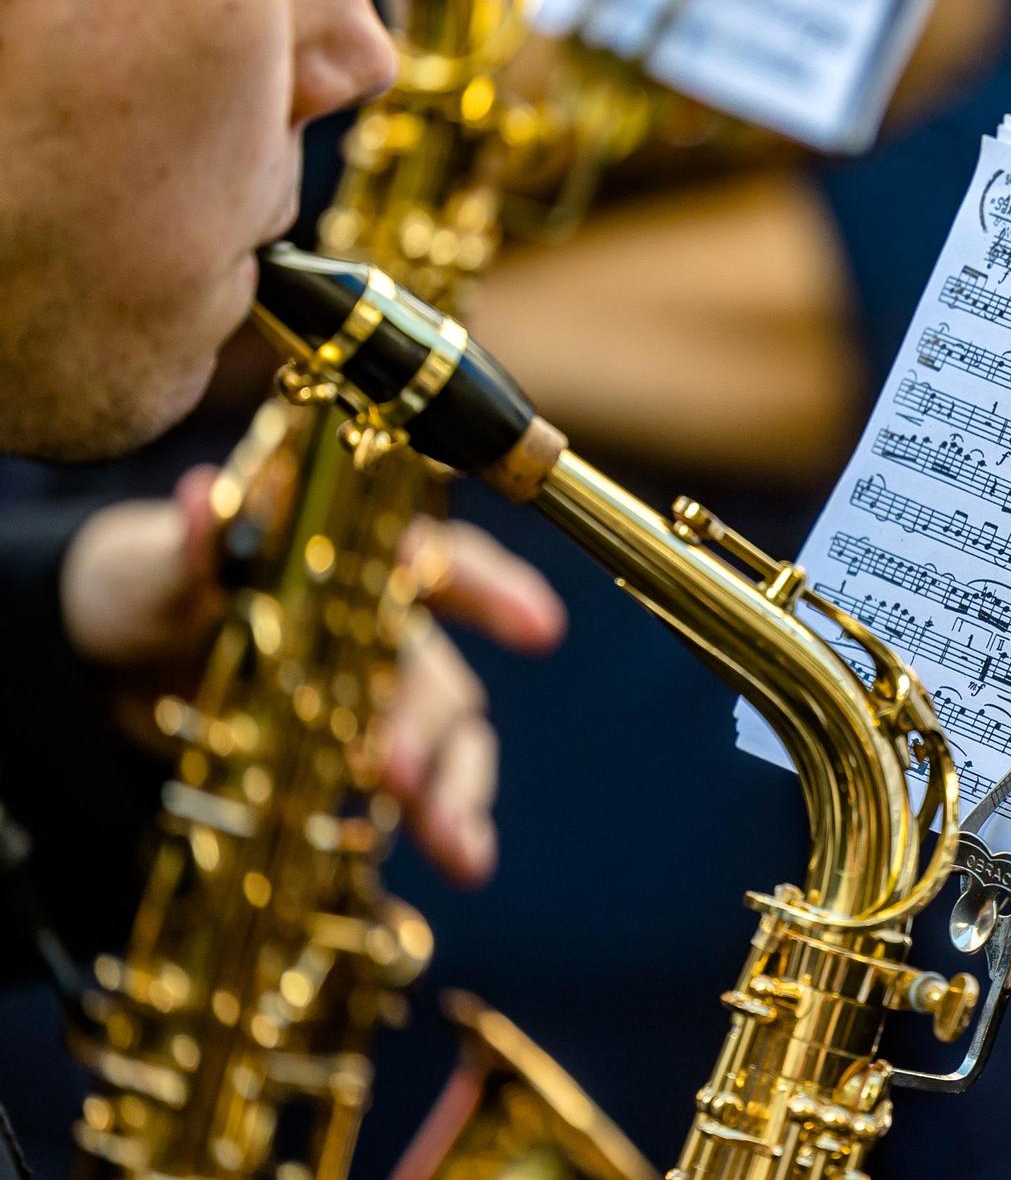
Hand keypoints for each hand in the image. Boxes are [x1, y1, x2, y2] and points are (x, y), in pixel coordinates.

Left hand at [59, 466, 565, 885]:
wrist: (117, 656)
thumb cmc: (150, 585)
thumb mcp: (154, 566)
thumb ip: (189, 546)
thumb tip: (202, 498)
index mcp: (355, 563)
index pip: (441, 564)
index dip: (494, 593)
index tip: (540, 628)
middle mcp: (388, 627)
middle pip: (435, 674)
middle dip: (425, 729)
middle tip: (395, 776)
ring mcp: (381, 698)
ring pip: (448, 740)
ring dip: (458, 793)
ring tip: (460, 852)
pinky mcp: (362, 758)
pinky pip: (421, 794)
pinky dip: (443, 830)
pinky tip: (457, 865)